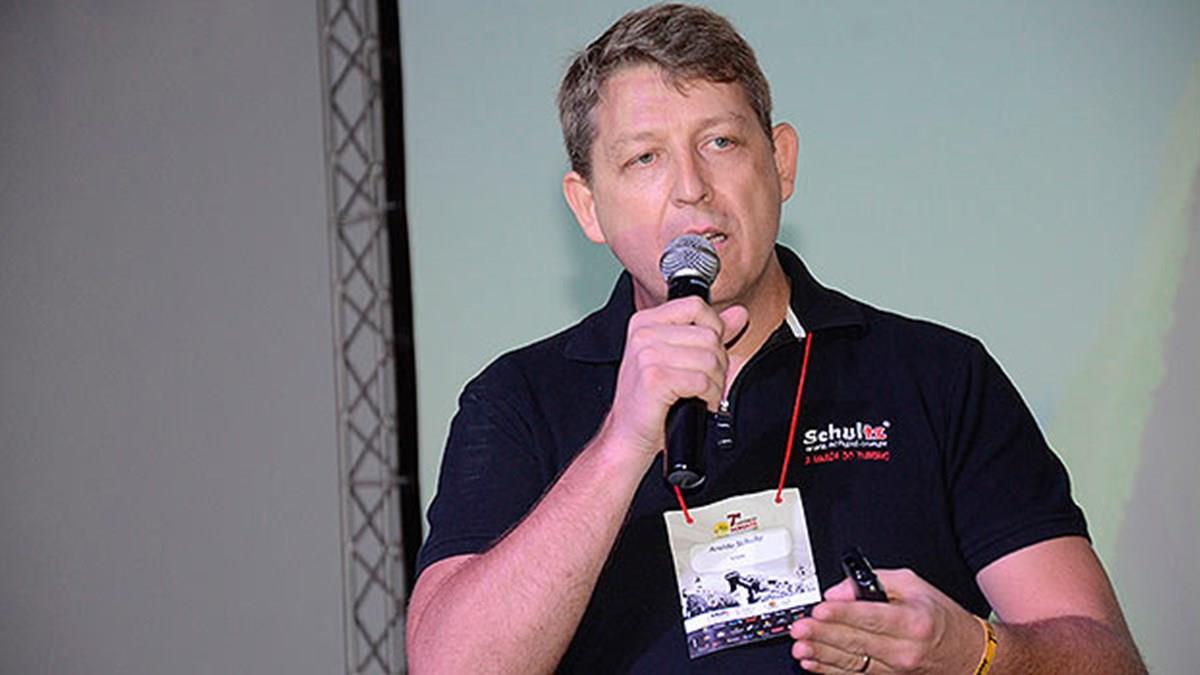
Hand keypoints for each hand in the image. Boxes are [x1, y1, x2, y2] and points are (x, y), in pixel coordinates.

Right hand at [602, 296, 747, 457]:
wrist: (628, 436)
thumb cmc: (650, 401)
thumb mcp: (680, 358)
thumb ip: (709, 332)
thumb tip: (739, 313)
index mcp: (645, 322)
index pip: (696, 306)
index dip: (714, 329)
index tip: (709, 352)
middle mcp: (643, 334)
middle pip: (708, 335)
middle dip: (718, 364)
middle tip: (705, 383)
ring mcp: (646, 355)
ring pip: (710, 359)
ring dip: (715, 383)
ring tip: (701, 394)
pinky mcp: (654, 378)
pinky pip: (702, 381)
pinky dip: (709, 396)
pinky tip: (699, 403)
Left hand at [789, 569, 982, 672]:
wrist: (968, 653)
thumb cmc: (939, 617)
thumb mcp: (914, 585)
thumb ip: (875, 581)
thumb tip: (840, 590)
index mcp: (913, 622)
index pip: (871, 617)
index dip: (842, 614)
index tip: (819, 610)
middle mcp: (905, 649)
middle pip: (857, 641)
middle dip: (824, 635)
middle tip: (800, 628)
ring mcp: (897, 669)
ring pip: (852, 662)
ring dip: (822, 655)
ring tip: (801, 647)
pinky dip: (831, 670)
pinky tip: (813, 663)